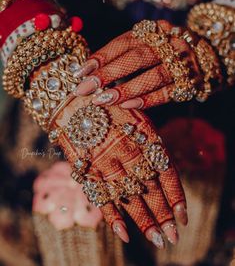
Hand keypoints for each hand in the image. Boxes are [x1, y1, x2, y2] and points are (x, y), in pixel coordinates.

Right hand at [28, 42, 187, 248]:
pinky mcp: (86, 166)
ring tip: (158, 240)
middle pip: (150, 189)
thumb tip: (159, 170)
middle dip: (163, 215)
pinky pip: (101, 196)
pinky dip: (113, 217)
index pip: (165, 171)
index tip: (182, 217)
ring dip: (144, 221)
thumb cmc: (106, 102)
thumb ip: (146, 141)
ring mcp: (105, 160)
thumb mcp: (134, 114)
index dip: (175, 196)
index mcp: (142, 135)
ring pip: (130, 197)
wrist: (71, 94)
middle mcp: (127, 150)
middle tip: (172, 237)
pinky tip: (125, 235)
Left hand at [73, 20, 220, 107]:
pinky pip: (168, 92)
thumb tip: (95, 73)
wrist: (209, 56)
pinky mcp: (191, 82)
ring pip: (152, 75)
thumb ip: (128, 56)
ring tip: (104, 99)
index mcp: (154, 31)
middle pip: (135, 58)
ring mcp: (182, 62)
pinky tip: (128, 106)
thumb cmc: (168, 54)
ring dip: (126, 88)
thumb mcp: (150, 45)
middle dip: (108, 73)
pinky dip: (148, 99)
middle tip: (85, 89)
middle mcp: (168, 43)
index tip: (81, 72)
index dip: (101, 57)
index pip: (123, 42)